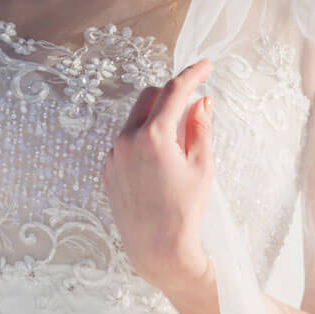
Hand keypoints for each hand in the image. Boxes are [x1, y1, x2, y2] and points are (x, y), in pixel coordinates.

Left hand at [103, 58, 216, 294]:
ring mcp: (114, 155)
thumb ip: (200, 127)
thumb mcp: (203, 165)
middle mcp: (127, 140)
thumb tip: (201, 101)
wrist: (157, 249)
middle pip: (149, 96)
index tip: (206, 64)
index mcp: (153, 136)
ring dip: (157, 115)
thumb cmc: (185, 209)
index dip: (193, 73)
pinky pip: (127, 139)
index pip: (174, 91)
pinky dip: (144, 136)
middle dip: (171, 92)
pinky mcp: (108, 169)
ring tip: (178, 138)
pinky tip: (160, 158)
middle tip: (193, 100)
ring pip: (135, 117)